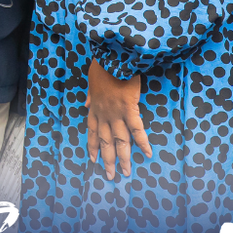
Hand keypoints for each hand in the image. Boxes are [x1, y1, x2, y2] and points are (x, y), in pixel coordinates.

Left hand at [86, 59, 151, 178]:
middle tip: (109, 176)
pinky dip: (142, 142)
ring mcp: (116, 113)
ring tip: (125, 173)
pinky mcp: (129, 109)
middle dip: (107, 159)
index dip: (92, 146)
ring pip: (120, 141)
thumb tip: (86, 103)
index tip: (92, 159)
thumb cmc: (103, 67)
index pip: (91, 132)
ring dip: (123, 158)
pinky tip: (147, 154)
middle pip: (105, 141)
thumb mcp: (91, 81)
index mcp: (95, 108)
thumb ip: (90, 95)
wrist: (112, 57)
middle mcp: (104, 114)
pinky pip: (137, 130)